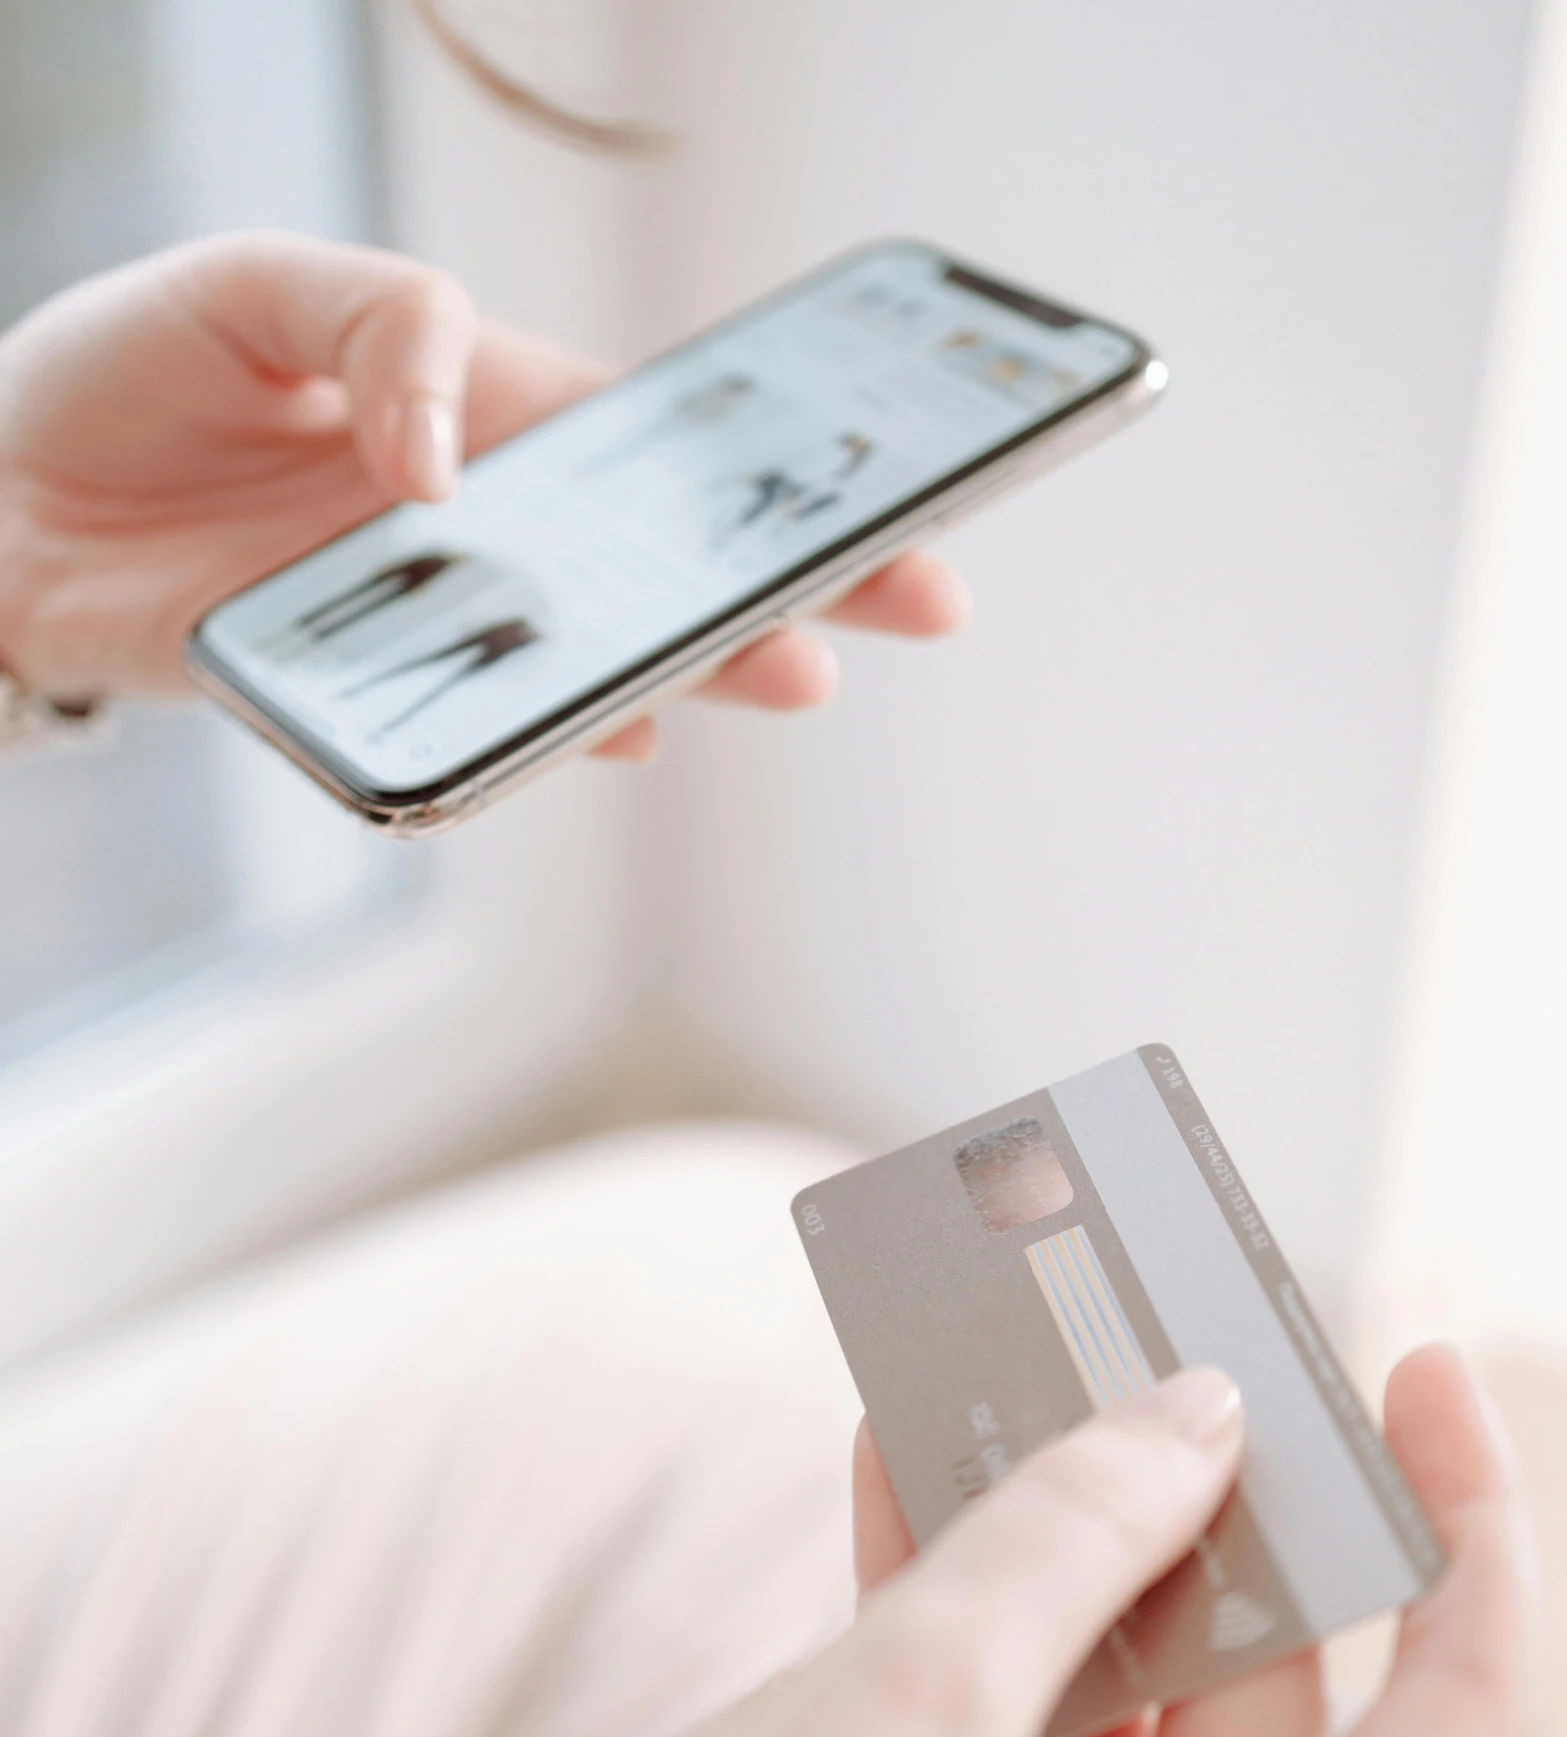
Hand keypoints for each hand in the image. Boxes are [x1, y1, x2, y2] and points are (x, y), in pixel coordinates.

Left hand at [0, 233, 968, 748]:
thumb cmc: (129, 372)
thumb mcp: (260, 285)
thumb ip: (388, 327)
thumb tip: (452, 465)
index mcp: (482, 415)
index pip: (656, 448)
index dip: (775, 467)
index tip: (897, 485)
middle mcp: (477, 533)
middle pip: (662, 568)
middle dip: (793, 582)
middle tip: (917, 603)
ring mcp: (426, 625)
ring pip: (590, 657)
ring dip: (696, 666)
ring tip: (792, 672)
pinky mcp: (356, 701)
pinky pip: (471, 729)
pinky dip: (541, 734)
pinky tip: (619, 725)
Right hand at [55, 1348, 1534, 1736]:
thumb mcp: (908, 1705)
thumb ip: (1070, 1531)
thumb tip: (1190, 1414)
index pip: (1471, 1717)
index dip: (1462, 1514)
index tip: (1411, 1364)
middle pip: (1282, 1715)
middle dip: (1193, 1519)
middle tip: (1147, 1353)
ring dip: (1059, 1570)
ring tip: (1000, 1385)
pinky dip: (991, 1669)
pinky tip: (904, 1496)